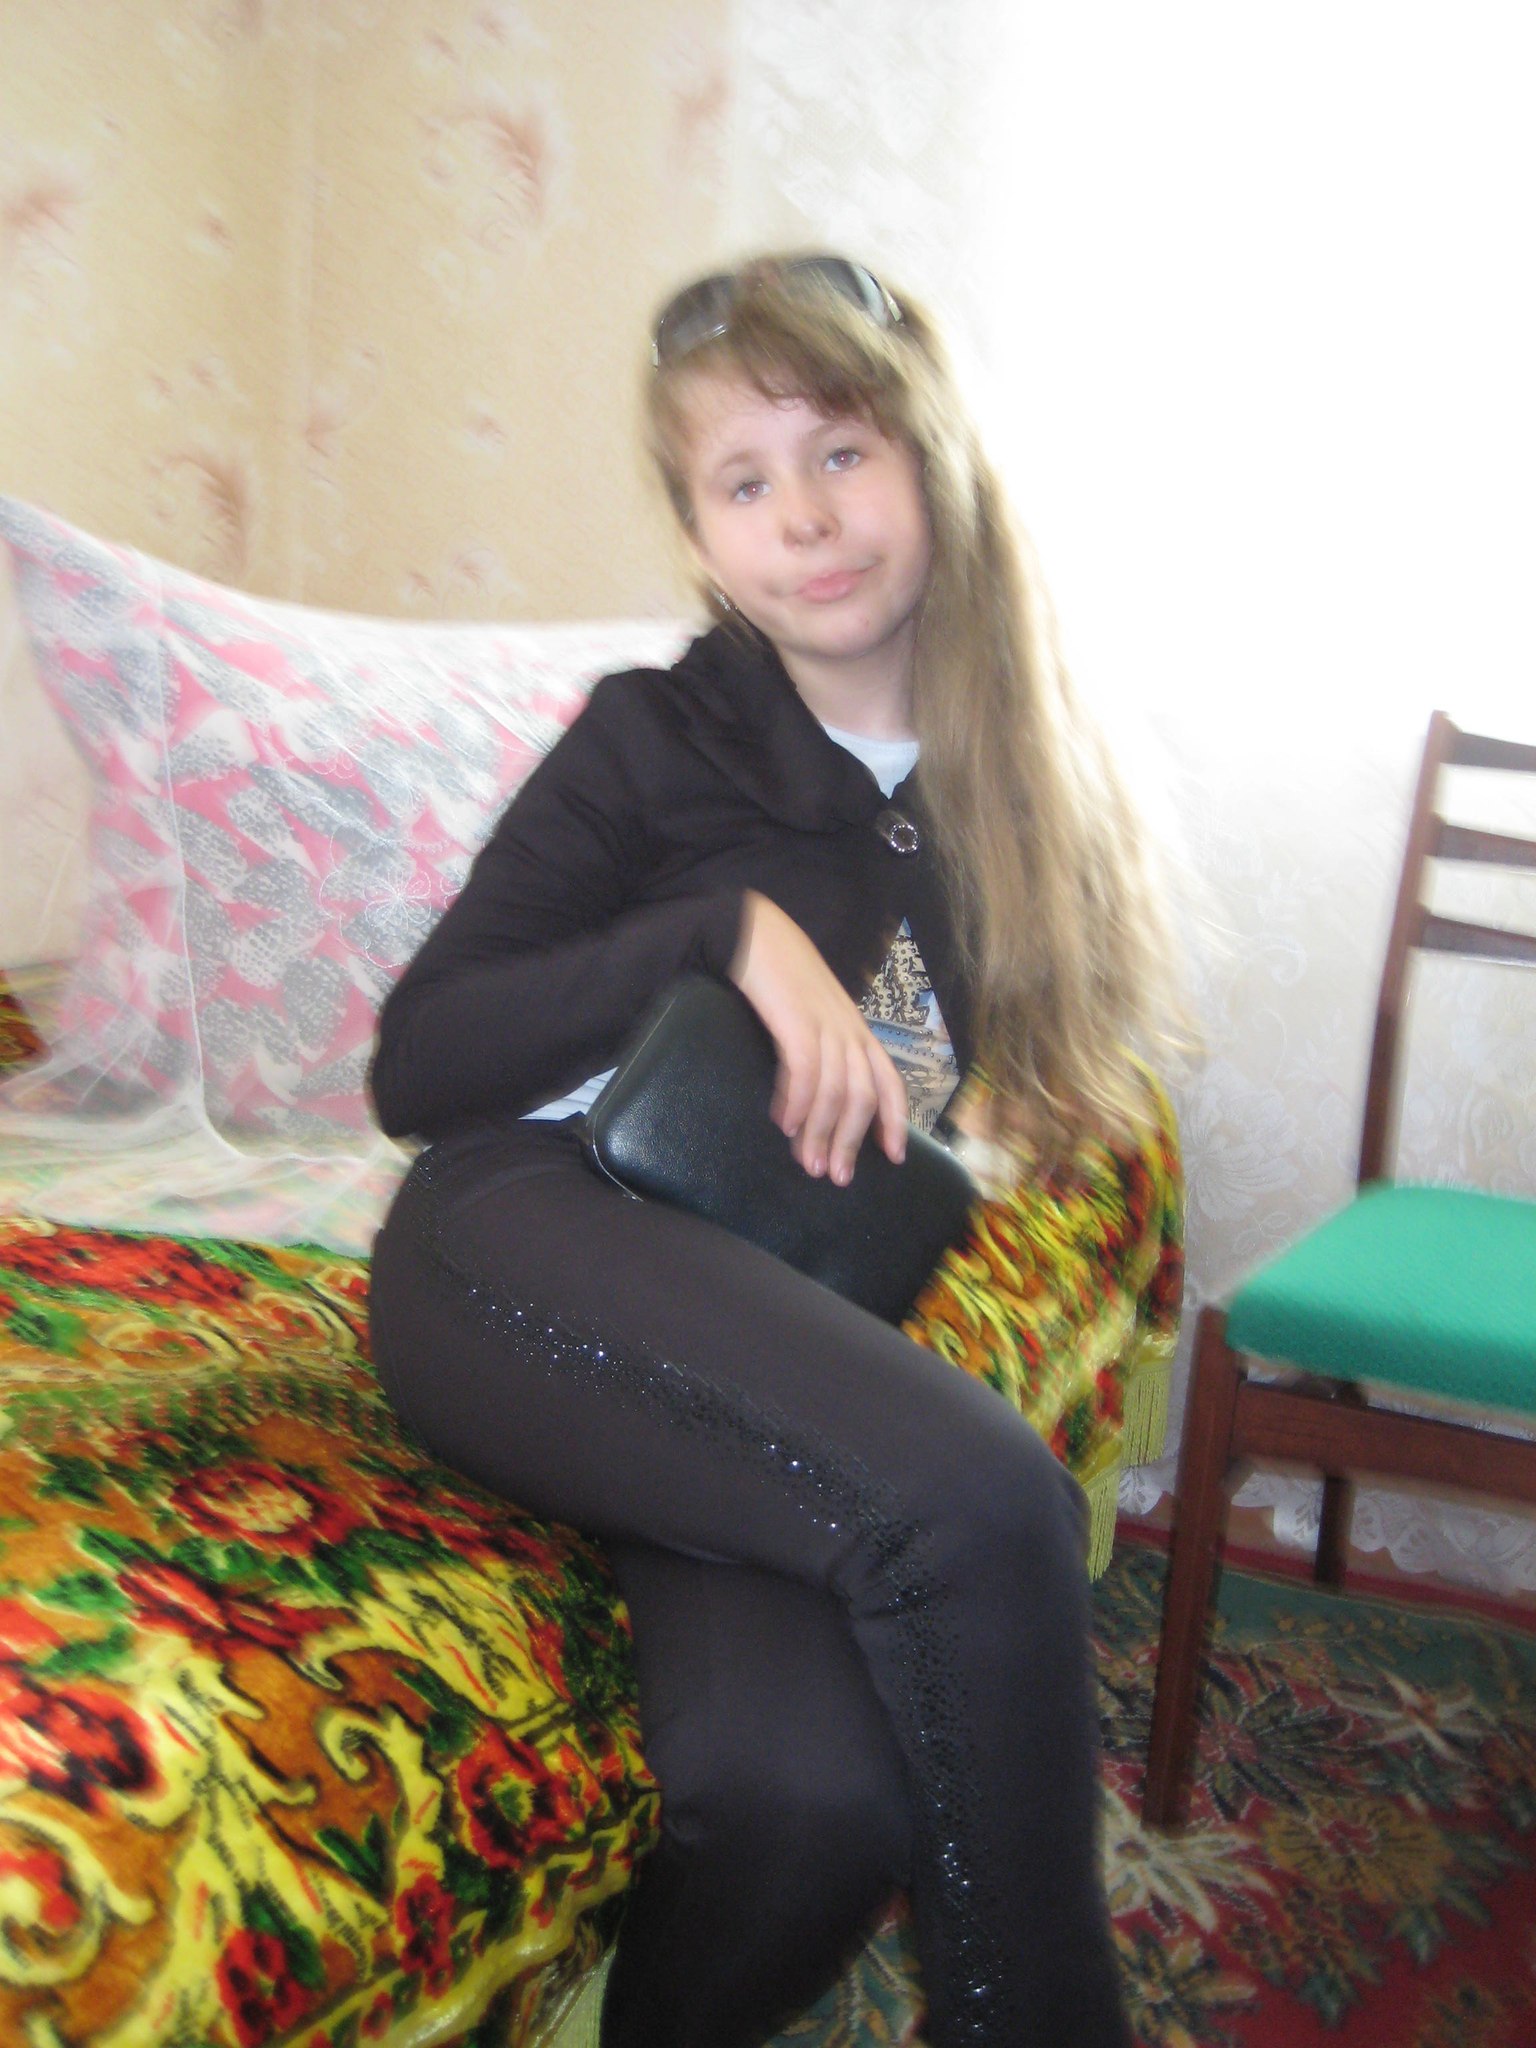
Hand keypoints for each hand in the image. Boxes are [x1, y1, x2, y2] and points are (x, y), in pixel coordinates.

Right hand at [728, 891, 907, 1183]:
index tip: (893, 1158)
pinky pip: (804, 1070)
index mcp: (857, 1029)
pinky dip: (796, 1102)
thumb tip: (814, 1099)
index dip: (895, 1121)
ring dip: (820, 1132)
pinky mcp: (796, 1018)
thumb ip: (821, 1049)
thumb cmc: (780, 976)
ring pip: (835, 1090)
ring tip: (805, 1161)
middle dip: (849, 1142)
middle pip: (862, 1096)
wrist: (754, 931)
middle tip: (834, 1176)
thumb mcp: (813, 1015)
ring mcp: (825, 1022)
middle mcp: (849, 1028)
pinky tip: (785, 1123)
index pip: (889, 1080)